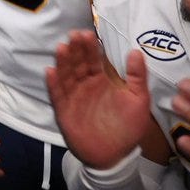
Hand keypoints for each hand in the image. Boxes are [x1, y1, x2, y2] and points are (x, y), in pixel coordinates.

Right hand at [46, 31, 148, 168]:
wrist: (114, 155)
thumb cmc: (128, 127)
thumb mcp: (139, 100)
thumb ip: (137, 77)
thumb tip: (135, 51)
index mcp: (101, 80)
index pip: (93, 59)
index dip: (90, 47)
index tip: (87, 33)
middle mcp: (84, 85)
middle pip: (77, 63)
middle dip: (75, 49)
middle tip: (74, 35)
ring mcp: (73, 96)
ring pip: (65, 75)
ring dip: (63, 62)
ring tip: (62, 48)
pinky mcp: (63, 110)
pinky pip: (56, 95)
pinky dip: (53, 83)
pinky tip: (50, 72)